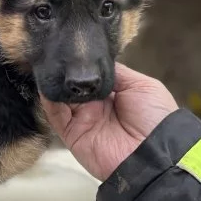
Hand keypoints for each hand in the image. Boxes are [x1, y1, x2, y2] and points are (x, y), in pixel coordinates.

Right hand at [40, 62, 178, 181]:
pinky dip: (48, 100)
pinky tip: (46, 85)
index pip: (90, 75)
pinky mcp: (70, 133)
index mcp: (112, 94)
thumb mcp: (142, 86)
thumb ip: (116, 72)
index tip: (71, 47)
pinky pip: (55, 115)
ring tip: (48, 65)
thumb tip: (92, 61)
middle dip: (65, 71)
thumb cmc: (154, 117)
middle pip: (73, 85)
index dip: (81, 63)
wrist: (153, 153)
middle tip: (55, 54)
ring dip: (54, 83)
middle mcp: (94, 105)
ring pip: (60, 98)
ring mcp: (81, 119)